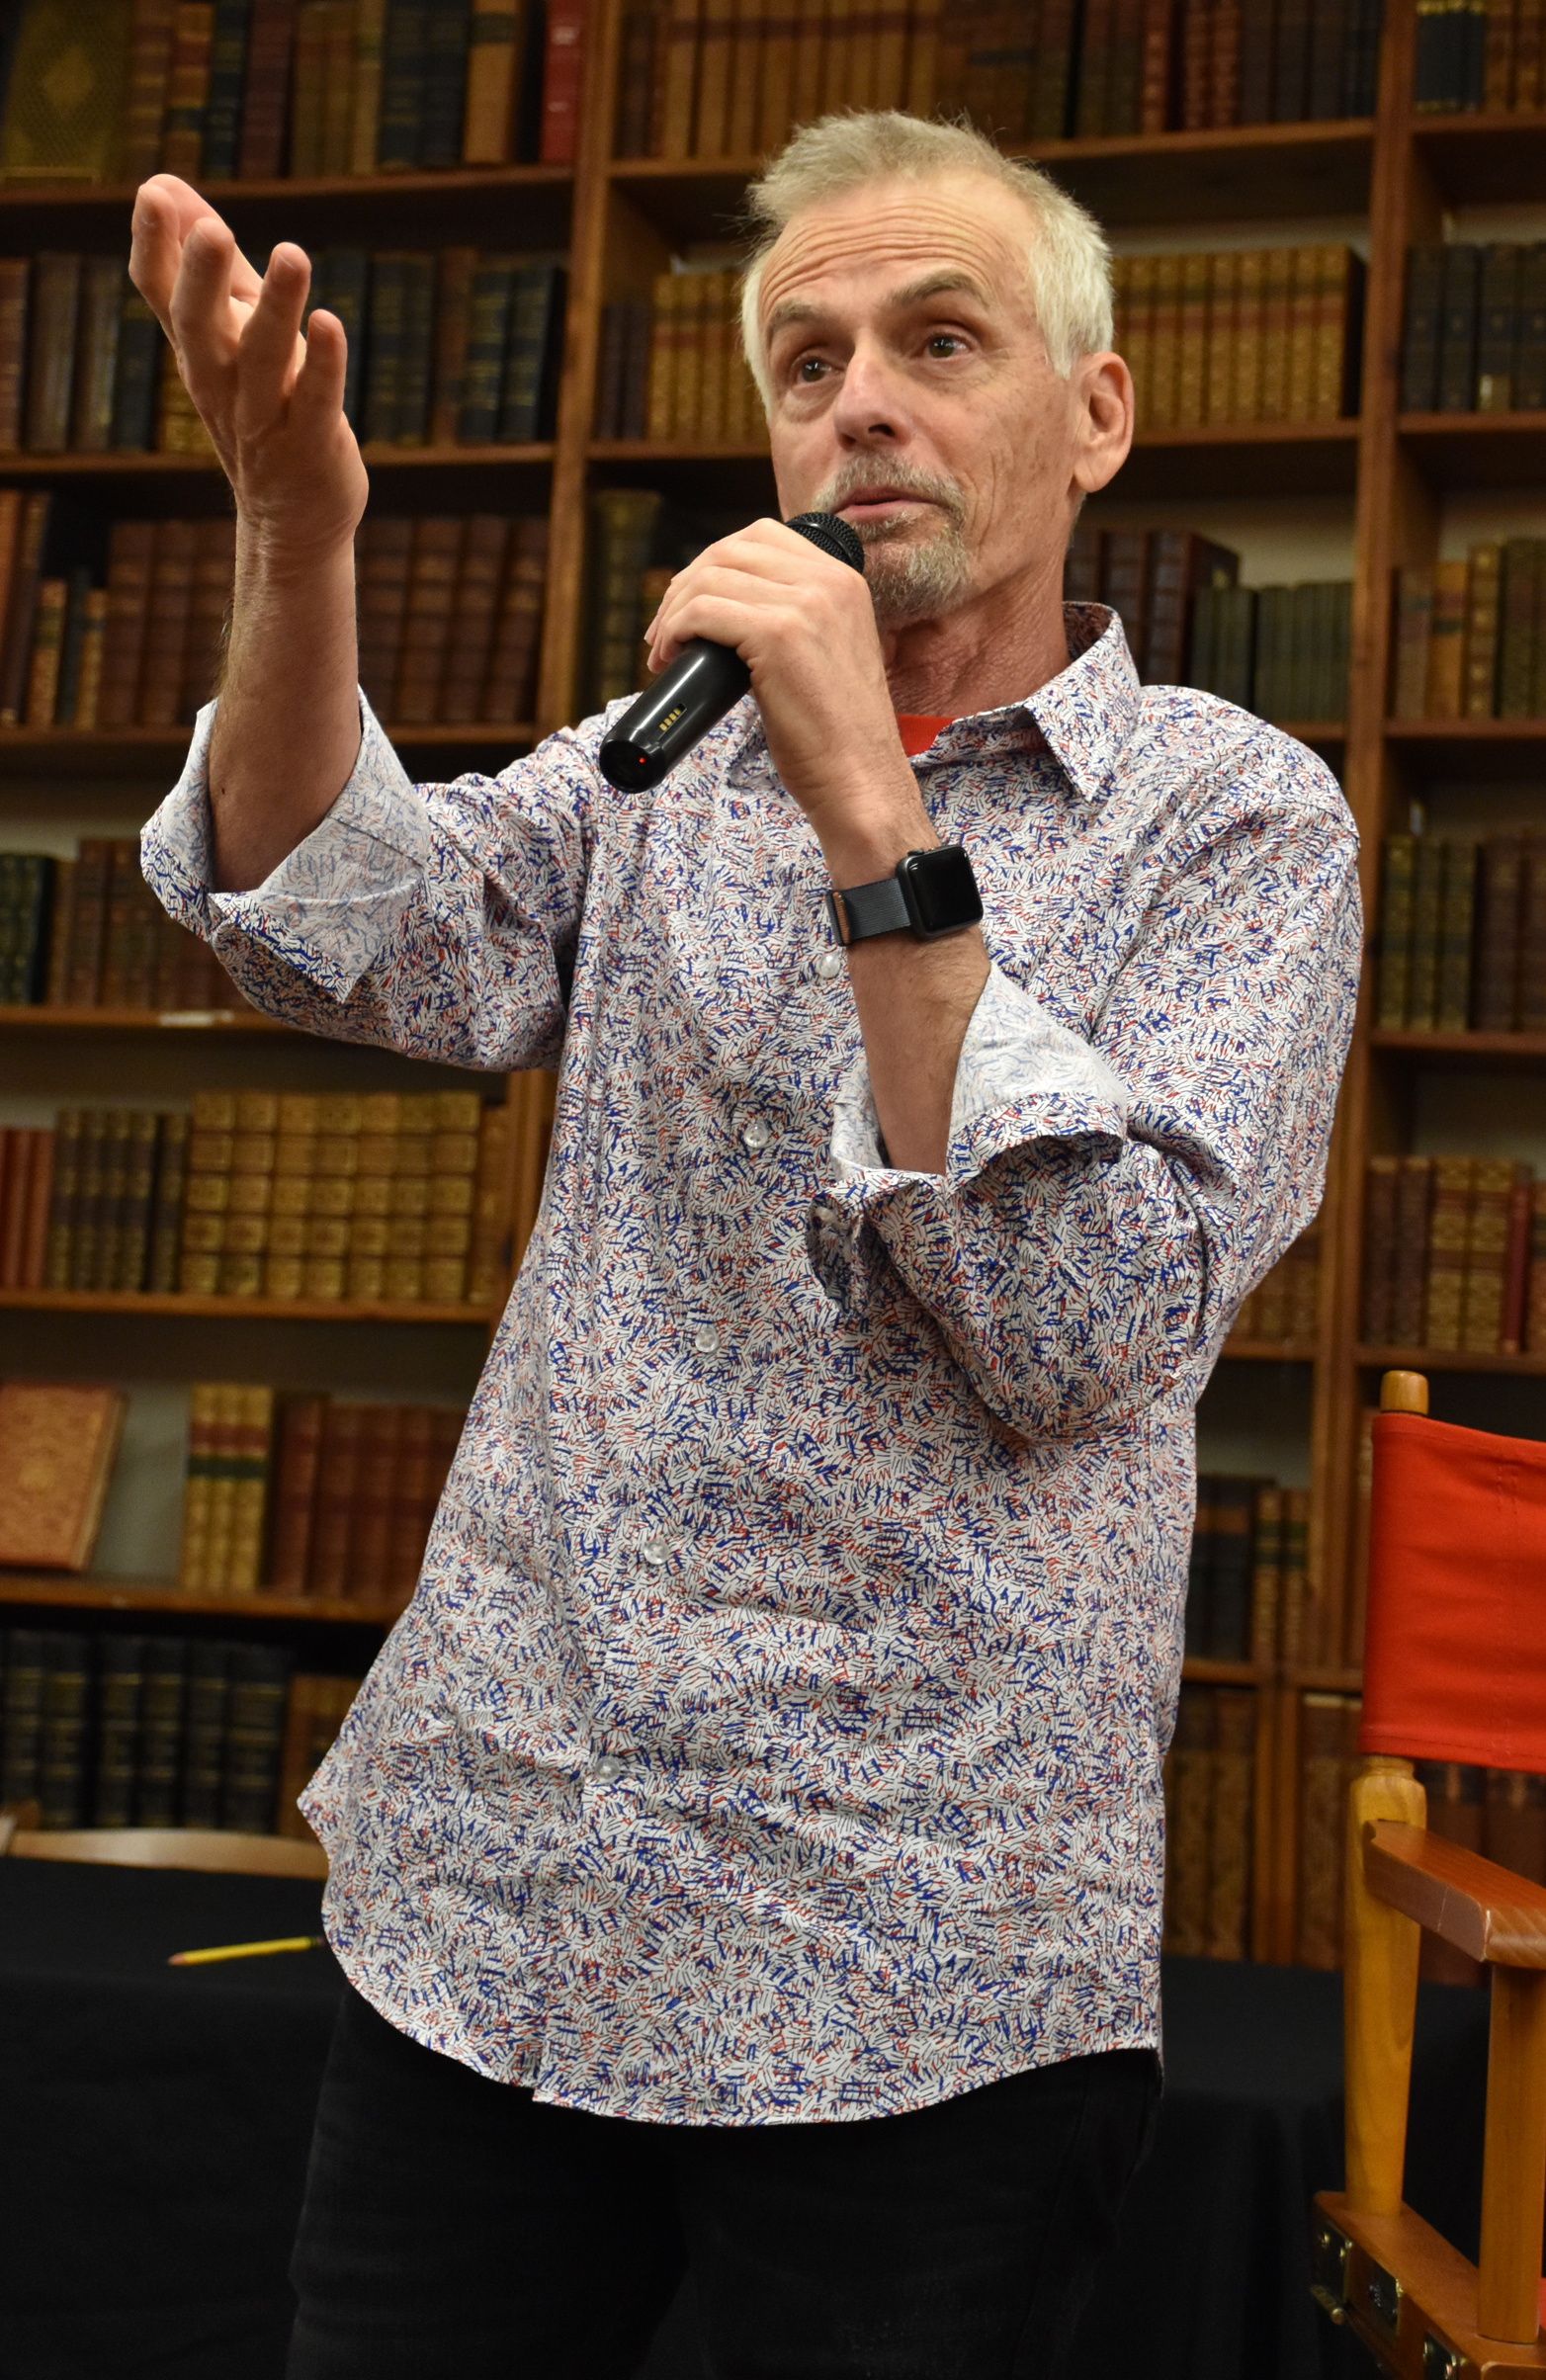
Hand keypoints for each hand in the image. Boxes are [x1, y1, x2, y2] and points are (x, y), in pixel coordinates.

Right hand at [129, 174, 366, 559]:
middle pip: (196, 325)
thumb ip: (207, 261)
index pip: (160, 292)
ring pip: (261, 358)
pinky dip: (322, 365)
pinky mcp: (310, 445)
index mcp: (194, 347)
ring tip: (292, 253)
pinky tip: (329, 323)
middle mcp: (218, 380)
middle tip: (209, 229)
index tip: (152, 193)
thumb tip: (161, 182)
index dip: (153, 245)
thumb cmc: (260, 406)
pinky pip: (314, 402)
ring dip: (276, 306)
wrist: (291, 519)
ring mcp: (262, 416)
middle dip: (199, 277)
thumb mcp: (228, 330)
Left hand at [644, 519, 929, 878]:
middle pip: (729, 550)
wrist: (861, 782)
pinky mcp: (778, 635)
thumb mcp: (826, 655)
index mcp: (844, 580)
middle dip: (685, 585)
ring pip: (710, 577)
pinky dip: (674, 631)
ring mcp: (806, 604)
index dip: (713, 566)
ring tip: (664, 652)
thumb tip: (727, 613)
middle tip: (665, 632)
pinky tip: (670, 659)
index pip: (760, 537)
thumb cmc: (836, 737)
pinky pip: (703, 610)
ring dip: (672, 612)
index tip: (692, 605)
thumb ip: (795, 621)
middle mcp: (830, 581)